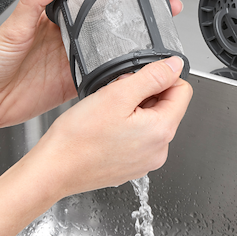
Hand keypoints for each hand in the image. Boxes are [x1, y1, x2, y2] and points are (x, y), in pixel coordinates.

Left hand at [0, 0, 183, 133]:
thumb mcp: (13, 25)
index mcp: (55, 18)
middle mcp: (66, 39)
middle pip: (109, 25)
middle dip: (137, 18)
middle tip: (162, 11)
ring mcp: (70, 62)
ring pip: (110, 51)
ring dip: (132, 47)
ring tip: (157, 41)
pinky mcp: (71, 85)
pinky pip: (101, 80)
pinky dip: (117, 77)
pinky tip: (134, 73)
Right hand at [31, 56, 192, 195]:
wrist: (54, 170)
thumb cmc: (79, 138)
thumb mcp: (118, 94)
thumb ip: (152, 76)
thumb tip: (175, 65)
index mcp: (162, 131)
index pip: (182, 91)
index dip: (162, 78)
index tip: (138, 79)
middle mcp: (159, 150)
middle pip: (166, 107)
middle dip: (144, 94)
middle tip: (116, 96)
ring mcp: (145, 161)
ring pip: (150, 122)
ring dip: (133, 110)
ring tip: (107, 114)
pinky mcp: (131, 167)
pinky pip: (137, 139)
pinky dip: (125, 128)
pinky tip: (105, 129)